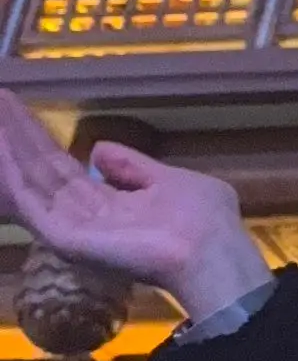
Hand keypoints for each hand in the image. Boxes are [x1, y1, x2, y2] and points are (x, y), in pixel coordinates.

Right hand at [0, 93, 267, 321]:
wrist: (214, 254)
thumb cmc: (205, 221)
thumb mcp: (171, 181)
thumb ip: (134, 167)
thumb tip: (98, 150)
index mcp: (111, 205)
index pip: (61, 168)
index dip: (38, 139)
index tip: (14, 107)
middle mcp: (85, 218)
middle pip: (40, 171)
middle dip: (15, 137)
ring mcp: (72, 230)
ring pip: (28, 183)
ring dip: (7, 148)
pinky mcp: (65, 239)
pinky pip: (29, 202)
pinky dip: (10, 171)